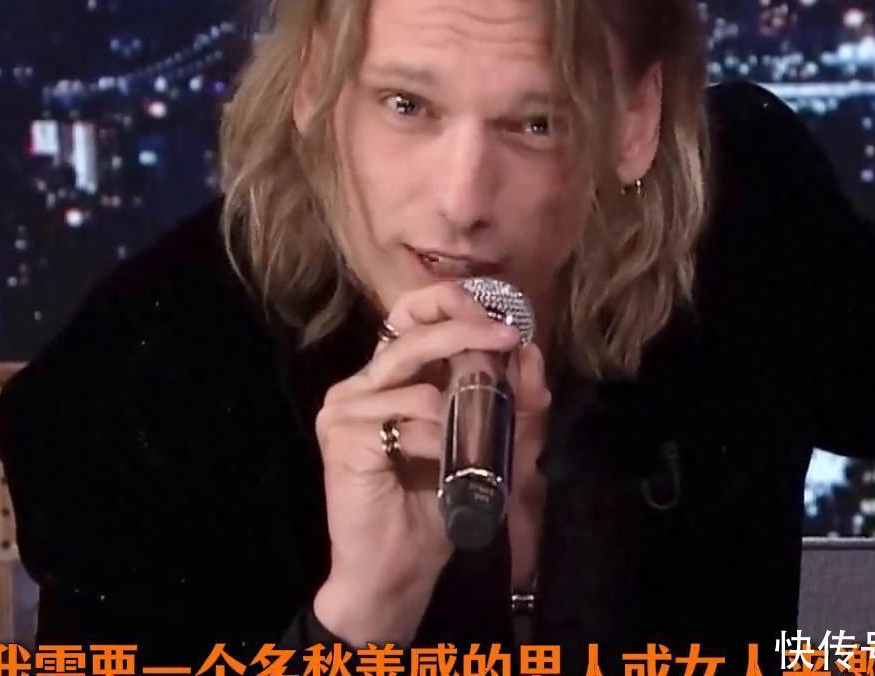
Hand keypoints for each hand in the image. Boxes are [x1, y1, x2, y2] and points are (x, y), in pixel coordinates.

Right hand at [310, 280, 528, 645]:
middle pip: (413, 332)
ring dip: (458, 409)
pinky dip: (436, 440)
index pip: (410, 314)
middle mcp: (361, 384)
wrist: (398, 571)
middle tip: (508, 338)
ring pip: (417, 378)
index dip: (453, 304)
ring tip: (466, 450)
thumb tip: (532, 351)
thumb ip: (513, 404)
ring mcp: (345, 408)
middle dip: (467, 328)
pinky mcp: (343, 436)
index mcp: (389, 379)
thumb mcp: (490, 450)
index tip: (502, 320)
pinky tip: (436, 469)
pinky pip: (406, 418)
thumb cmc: (435, 510)